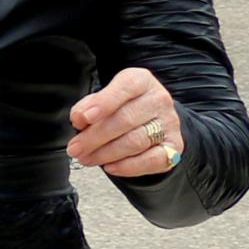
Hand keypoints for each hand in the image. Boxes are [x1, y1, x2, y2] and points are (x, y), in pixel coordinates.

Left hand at [69, 66, 183, 177]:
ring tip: (86, 159)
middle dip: (95, 137)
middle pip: (125, 120)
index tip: (83, 118)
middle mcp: (159, 99)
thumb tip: (79, 118)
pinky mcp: (174, 147)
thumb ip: (87, 106)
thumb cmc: (119, 108)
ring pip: (136, 141)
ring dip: (106, 154)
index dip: (104, 103)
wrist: (150, 121)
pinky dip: (128, 166)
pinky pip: (152, 160)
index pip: (126, 87)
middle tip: (74, 149)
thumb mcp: (101, 99)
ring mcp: (169, 123)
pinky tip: (110, 167)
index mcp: (141, 81)